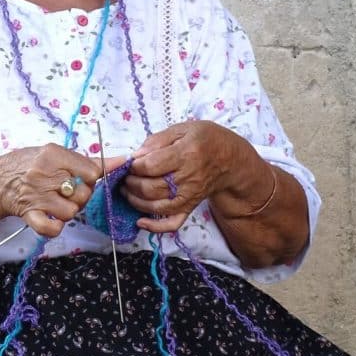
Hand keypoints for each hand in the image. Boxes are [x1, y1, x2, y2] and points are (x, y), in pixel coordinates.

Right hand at [0, 143, 125, 237]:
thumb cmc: (30, 165)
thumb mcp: (56, 154)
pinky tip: (51, 218)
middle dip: (80, 196)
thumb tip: (122, 161)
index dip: (89, 178)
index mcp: (53, 154)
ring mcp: (36, 196)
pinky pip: (52, 228)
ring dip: (68, 211)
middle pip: (83, 194)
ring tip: (57, 203)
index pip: (91, 172)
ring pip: (71, 212)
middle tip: (66, 192)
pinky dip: (55, 227)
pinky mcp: (29, 214)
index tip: (79, 177)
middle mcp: (44, 174)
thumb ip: (89, 161)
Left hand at [123, 121, 238, 232]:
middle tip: (125, 176)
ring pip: (156, 205)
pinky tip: (140, 221)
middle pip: (151, 187)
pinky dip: (155, 226)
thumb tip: (136, 156)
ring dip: (135, 200)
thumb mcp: (183, 129)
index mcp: (186, 154)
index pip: (151, 165)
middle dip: (131, 183)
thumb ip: (157, 140)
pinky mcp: (190, 207)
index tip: (130, 162)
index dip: (134, 165)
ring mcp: (189, 196)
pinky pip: (172, 223)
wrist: (230, 160)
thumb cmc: (206, 140)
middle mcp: (188, 178)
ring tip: (127, 190)